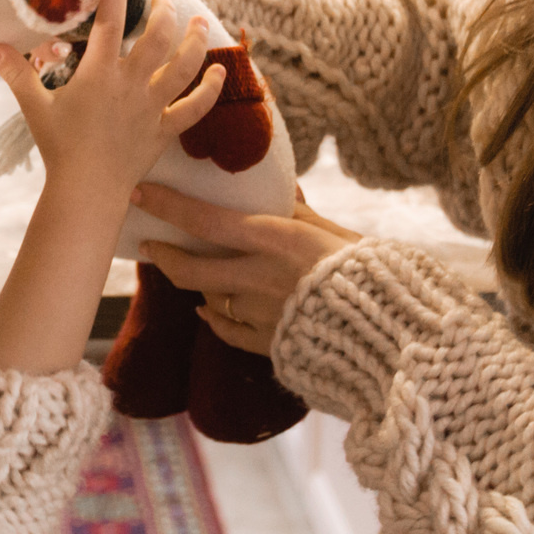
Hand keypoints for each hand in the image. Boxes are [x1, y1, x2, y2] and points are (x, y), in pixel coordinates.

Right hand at [0, 0, 223, 199]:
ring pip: (184, 66)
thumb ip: (15, 72)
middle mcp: (131, 84)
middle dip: (164, 11)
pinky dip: (211, 89)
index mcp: (99, 73)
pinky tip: (220, 72)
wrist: (86, 190)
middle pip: (157, 37)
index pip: (109, 22)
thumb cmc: (59, 147)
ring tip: (200, 22)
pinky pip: (195, 108)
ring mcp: (152, 106)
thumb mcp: (34, 106)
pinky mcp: (165, 129)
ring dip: (196, 41)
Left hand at [136, 183, 360, 355]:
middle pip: (191, 268)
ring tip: (188, 271)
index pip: (208, 220)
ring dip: (194, 285)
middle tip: (148, 244)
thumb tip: (282, 188)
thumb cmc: (370, 275)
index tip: (141, 192)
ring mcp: (260, 316)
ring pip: (208, 299)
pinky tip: (206, 309)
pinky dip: (213, 318)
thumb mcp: (337, 235)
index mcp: (278, 241)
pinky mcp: (267, 346)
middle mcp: (261, 278)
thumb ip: (300, 215)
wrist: (392, 335)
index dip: (169, 206)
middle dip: (163, 255)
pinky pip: (226, 330)